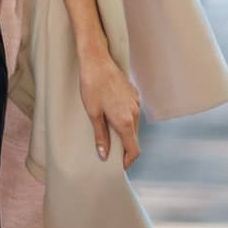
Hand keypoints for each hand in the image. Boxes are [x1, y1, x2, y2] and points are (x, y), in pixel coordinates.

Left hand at [79, 46, 141, 168]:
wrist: (97, 61)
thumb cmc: (92, 86)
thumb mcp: (93, 113)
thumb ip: (101, 136)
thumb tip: (104, 155)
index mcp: (125, 121)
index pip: (134, 149)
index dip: (128, 161)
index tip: (120, 166)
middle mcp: (135, 113)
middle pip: (134, 138)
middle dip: (124, 147)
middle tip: (110, 151)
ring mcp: (136, 103)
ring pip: (134, 125)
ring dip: (124, 132)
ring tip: (109, 131)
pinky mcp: (134, 94)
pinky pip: (133, 112)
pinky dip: (125, 119)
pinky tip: (111, 114)